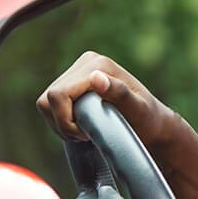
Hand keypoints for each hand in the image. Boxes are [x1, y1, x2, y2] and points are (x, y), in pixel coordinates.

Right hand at [36, 51, 197, 198]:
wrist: (152, 124)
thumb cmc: (148, 120)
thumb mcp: (138, 111)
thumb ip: (119, 94)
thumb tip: (95, 77)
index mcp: (98, 65)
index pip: (58, 95)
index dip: (66, 121)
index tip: (87, 135)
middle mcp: (87, 62)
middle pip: (48, 99)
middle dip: (63, 123)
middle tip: (86, 136)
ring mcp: (78, 71)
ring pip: (46, 103)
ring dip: (61, 123)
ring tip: (84, 132)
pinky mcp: (73, 83)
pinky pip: (49, 104)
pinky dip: (61, 120)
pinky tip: (81, 126)